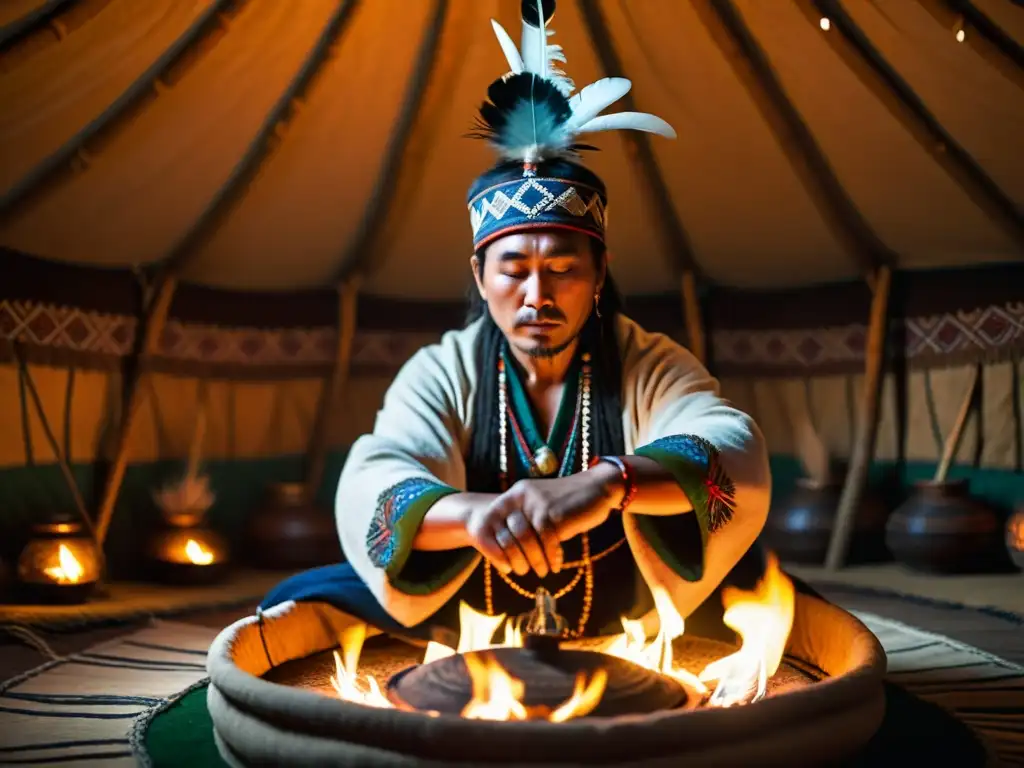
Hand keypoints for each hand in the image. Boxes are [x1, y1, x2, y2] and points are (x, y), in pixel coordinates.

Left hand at [468, 464, 623, 577]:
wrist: (598, 487)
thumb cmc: (568, 503)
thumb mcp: (541, 506)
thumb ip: (526, 522)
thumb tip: (511, 555)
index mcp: (516, 494)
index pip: (489, 520)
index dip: (492, 546)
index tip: (504, 563)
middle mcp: (522, 496)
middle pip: (507, 537)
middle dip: (516, 559)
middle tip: (524, 571)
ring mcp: (538, 504)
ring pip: (527, 542)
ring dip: (535, 562)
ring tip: (543, 571)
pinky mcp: (555, 514)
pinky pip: (547, 543)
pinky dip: (551, 558)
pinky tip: (556, 565)